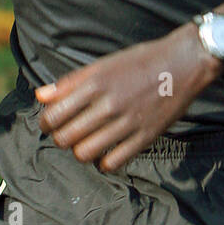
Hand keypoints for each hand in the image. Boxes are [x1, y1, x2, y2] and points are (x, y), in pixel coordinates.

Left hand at [36, 24, 223, 172]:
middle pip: (66, 138)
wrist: (183, 63)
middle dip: (60, 139)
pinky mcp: (145, 137)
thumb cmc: (139, 62)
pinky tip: (105, 153)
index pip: (53, 115)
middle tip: (66, 134)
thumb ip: (69, 82)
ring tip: (85, 144)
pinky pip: (113, 162)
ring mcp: (128, 122)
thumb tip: (40, 96)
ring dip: (79, 152)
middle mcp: (108, 104)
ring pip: (85, 153)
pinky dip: (103, 162)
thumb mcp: (102, 65)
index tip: (49, 124)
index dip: (45, 124)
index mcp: (94, 83)